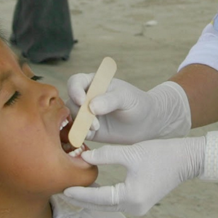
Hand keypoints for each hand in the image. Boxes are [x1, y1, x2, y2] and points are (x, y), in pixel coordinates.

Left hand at [63, 136, 205, 215]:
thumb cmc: (162, 153)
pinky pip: (117, 202)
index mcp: (131, 196)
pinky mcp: (141, 203)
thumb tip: (84, 157)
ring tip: (76, 187)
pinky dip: (105, 196)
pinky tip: (95, 187)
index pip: (98, 198)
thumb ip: (106, 155)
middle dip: (83, 198)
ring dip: (93, 198)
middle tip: (64, 189)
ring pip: (108, 205)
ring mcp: (139, 207)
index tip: (64, 188)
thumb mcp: (131, 152)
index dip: (80, 193)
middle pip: (101, 205)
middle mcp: (134, 206)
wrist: (186, 159)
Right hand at [66, 77, 190, 143]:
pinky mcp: (88, 131)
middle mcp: (86, 98)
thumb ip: (110, 100)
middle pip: (70, 103)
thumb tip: (91, 106)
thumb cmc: (137, 104)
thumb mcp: (126, 97)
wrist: (146, 123)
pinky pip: (76, 133)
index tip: (83, 101)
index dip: (74, 90)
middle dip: (79, 113)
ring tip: (96, 129)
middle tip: (95, 122)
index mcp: (94, 83)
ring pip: (72, 119)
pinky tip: (91, 136)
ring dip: (80, 125)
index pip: (75, 82)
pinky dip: (79, 135)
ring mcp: (86, 115)